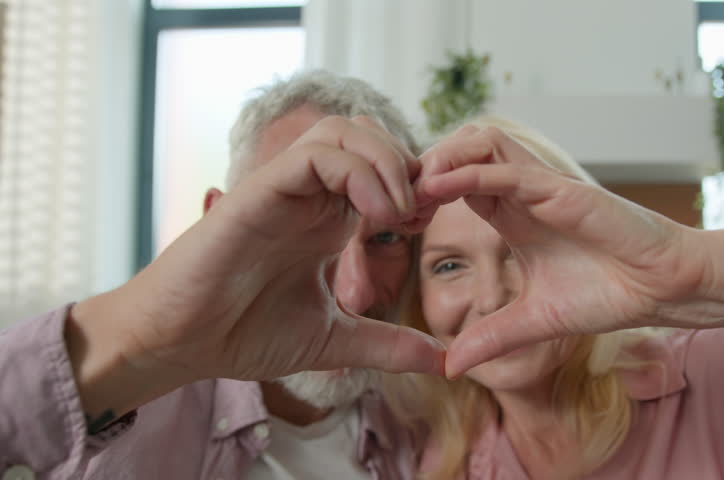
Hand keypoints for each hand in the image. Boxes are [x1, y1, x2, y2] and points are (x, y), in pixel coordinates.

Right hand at [68, 116, 444, 417]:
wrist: (181, 344)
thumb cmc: (244, 335)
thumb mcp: (334, 340)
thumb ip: (388, 344)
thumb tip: (444, 361)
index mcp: (328, 221)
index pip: (383, 171)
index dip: (417, 186)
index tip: (431, 221)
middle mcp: (310, 197)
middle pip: (369, 136)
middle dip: (407, 165)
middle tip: (421, 211)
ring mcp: (286, 190)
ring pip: (345, 132)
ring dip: (385, 162)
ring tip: (398, 213)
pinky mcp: (261, 190)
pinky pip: (315, 154)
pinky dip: (356, 172)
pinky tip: (375, 215)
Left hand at [417, 126, 709, 376]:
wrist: (662, 289)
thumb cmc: (607, 293)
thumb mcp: (534, 321)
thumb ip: (492, 338)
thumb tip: (450, 367)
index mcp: (511, 215)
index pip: (454, 183)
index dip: (421, 194)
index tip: (395, 220)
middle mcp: (522, 193)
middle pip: (461, 151)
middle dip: (422, 167)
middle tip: (395, 199)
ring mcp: (541, 187)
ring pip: (481, 143)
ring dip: (442, 158)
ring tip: (414, 189)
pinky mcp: (561, 190)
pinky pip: (507, 169)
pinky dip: (469, 173)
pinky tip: (438, 187)